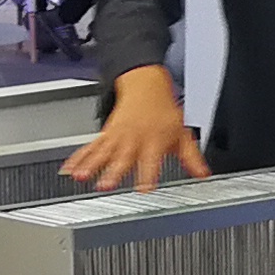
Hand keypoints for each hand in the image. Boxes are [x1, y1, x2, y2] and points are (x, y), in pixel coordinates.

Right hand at [64, 67, 205, 190]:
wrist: (146, 86)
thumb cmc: (164, 112)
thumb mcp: (183, 134)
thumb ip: (192, 157)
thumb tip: (204, 175)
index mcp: (154, 142)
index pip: (152, 162)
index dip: (148, 175)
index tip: (144, 188)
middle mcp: (133, 140)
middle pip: (122, 158)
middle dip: (113, 172)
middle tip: (105, 184)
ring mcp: (117, 137)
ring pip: (102, 153)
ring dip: (90, 165)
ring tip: (80, 176)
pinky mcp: (105, 135)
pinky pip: (90, 147)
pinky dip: (78, 158)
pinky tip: (70, 169)